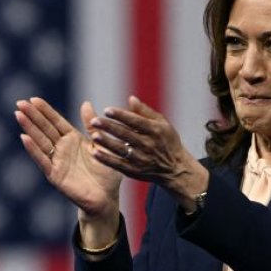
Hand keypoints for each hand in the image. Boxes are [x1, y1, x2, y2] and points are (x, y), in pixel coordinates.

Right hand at [15, 97, 121, 223]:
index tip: (34, 99)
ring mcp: (57, 161)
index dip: (45, 111)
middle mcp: (62, 149)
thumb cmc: (106, 173)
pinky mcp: (55, 175)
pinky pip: (43, 160)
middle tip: (19, 103)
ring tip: (18, 115)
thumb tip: (85, 103)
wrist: (106, 198)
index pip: (56, 121)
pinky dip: (33, 149)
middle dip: (32, 116)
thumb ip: (91, 126)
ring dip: (29, 128)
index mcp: (73, 139)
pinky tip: (24, 137)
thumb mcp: (102, 144)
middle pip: (45, 129)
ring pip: (40, 141)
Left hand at [87, 96, 208, 206]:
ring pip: (121, 149)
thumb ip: (145, 111)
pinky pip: (118, 165)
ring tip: (94, 135)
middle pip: (126, 134)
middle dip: (109, 127)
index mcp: (155, 130)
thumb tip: (130, 98)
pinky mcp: (135, 171)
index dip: (121, 116)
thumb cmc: (167, 141)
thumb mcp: (162, 123)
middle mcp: (149, 145)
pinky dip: (107, 159)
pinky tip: (95, 153)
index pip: (136, 121)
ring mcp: (141, 159)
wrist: (175, 169)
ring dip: (107, 143)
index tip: (107, 110)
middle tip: (94, 121)